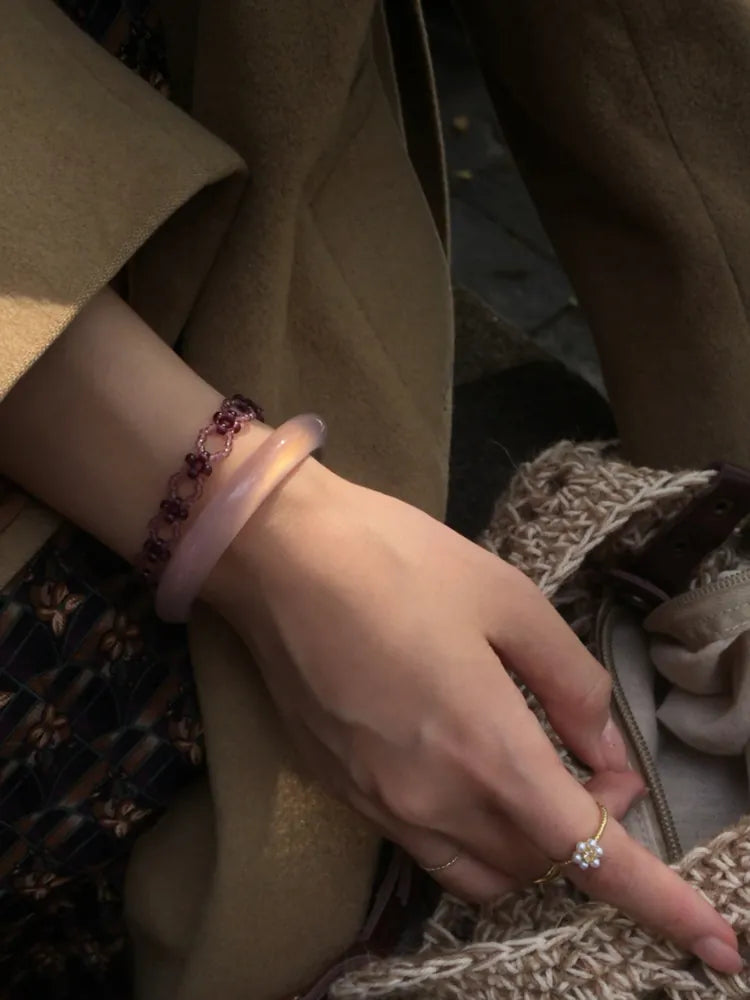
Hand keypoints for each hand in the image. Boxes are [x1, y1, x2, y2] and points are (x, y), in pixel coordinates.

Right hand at [209, 462, 741, 974]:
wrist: (278, 558)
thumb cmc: (399, 563)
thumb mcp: (507, 600)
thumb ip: (572, 683)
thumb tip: (606, 752)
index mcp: (487, 749)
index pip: (591, 853)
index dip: (661, 903)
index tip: (718, 947)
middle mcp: (433, 800)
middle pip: (538, 865)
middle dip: (588, 836)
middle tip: (592, 764)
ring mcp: (379, 805)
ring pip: (480, 872)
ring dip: (526, 844)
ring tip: (528, 773)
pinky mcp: (342, 792)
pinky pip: (425, 847)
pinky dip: (469, 834)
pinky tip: (459, 766)